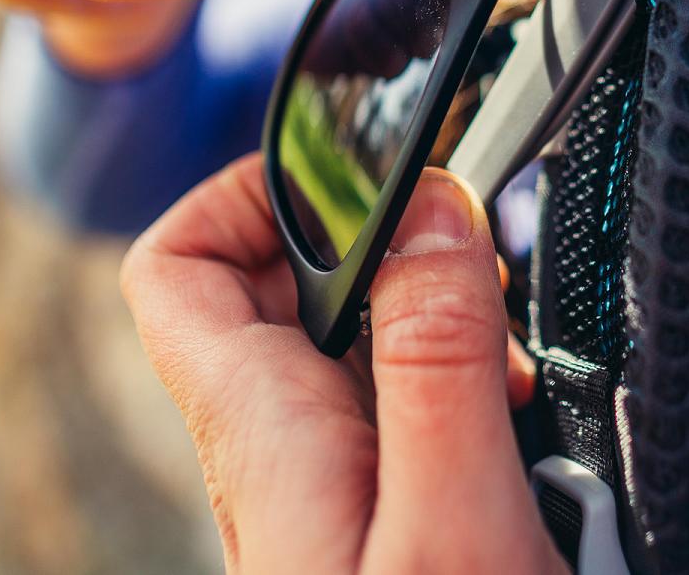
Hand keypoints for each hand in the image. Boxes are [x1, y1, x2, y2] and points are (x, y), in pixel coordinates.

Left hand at [120, 154, 566, 574]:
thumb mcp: (451, 517)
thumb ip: (438, 360)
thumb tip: (433, 210)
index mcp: (264, 428)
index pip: (178, 266)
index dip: (245, 191)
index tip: (347, 171)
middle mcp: (278, 444)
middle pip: (280, 282)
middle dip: (379, 241)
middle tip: (466, 252)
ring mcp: (328, 473)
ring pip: (351, 333)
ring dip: (432, 307)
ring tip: (504, 341)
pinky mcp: (376, 498)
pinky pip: (394, 392)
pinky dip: (454, 366)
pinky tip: (510, 405)